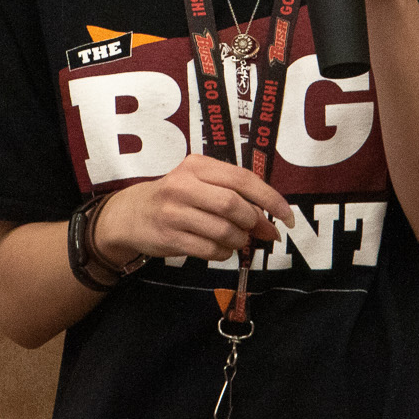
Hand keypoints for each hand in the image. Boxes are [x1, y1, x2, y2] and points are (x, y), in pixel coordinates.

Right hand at [93, 154, 296, 264]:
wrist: (131, 214)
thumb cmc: (176, 197)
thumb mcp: (201, 184)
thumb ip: (235, 196)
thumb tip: (271, 223)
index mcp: (197, 165)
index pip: (242, 178)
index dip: (270, 198)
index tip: (287, 216)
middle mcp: (184, 184)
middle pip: (234, 205)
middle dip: (253, 222)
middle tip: (260, 232)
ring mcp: (174, 211)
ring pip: (223, 230)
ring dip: (238, 240)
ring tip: (236, 239)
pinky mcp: (169, 237)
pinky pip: (209, 250)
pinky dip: (223, 253)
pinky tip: (219, 248)